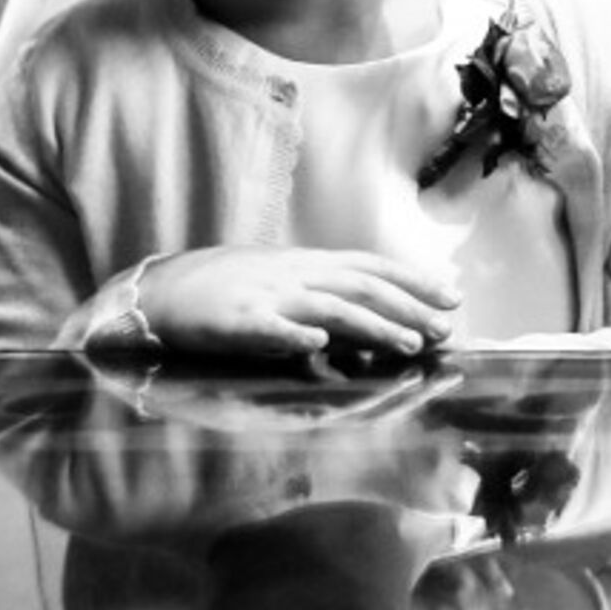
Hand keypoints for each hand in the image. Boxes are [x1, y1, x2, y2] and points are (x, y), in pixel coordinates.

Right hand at [115, 245, 461, 365]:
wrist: (157, 292)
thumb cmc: (223, 288)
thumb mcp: (280, 278)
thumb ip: (323, 292)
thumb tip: (370, 310)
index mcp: (305, 262)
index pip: (370, 266)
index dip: (414, 279)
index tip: (453, 295)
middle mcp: (293, 274)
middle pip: (362, 287)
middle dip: (409, 307)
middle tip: (446, 329)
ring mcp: (265, 296)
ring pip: (328, 308)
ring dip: (372, 326)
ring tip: (409, 343)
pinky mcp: (234, 321)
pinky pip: (266, 328)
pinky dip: (292, 335)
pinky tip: (316, 346)